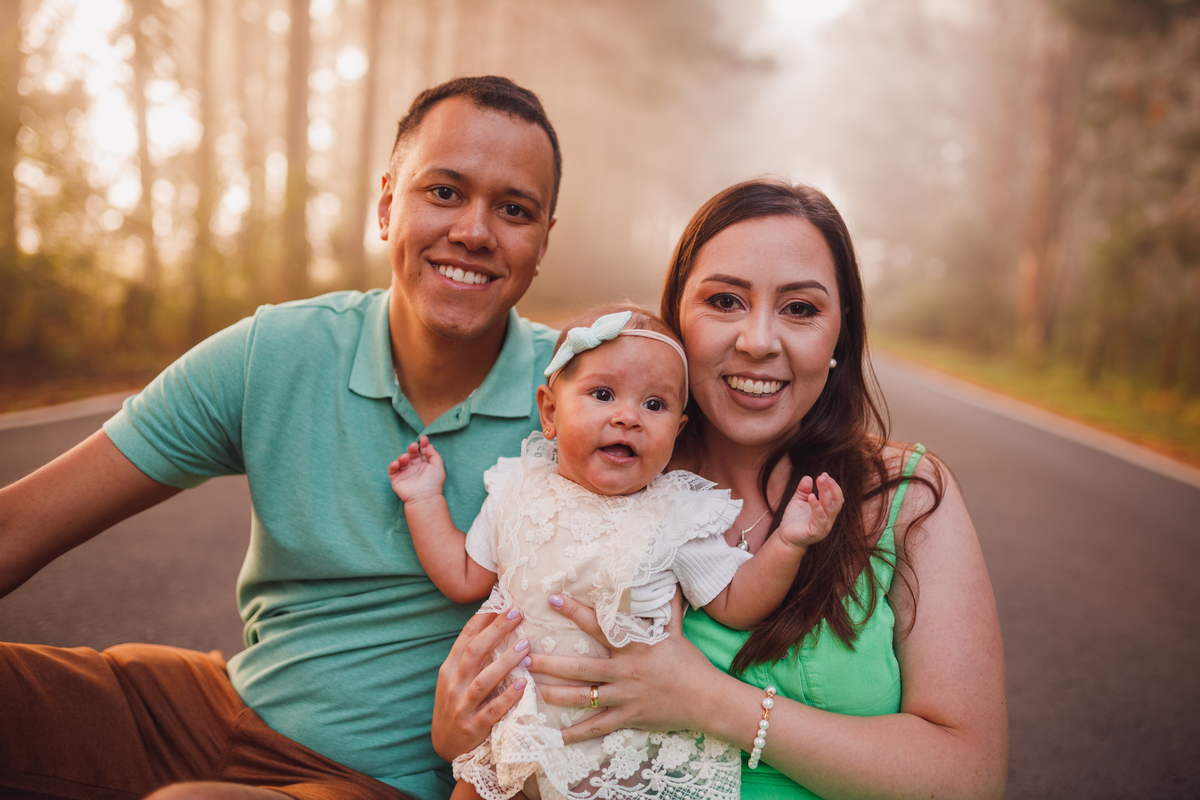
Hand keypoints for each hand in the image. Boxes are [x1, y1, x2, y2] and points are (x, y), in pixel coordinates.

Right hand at [388, 435, 445, 502]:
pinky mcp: (397, 479)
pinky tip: (397, 463)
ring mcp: (405, 473)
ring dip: (403, 456)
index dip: (423, 444)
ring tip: (406, 457)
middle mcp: (415, 468)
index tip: (424, 438)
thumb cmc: (433, 483)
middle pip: (412, 454)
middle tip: (414, 446)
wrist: (424, 497)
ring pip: (402, 460)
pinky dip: (393, 465)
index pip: (423, 452)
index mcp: (425, 465)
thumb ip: (434, 455)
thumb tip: (429, 446)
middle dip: (412, 448)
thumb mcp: (438, 467)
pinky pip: (392, 470)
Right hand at [431, 607, 530, 759]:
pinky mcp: (473, 727)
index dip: (483, 618)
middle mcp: (453, 684)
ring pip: (484, 680)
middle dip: (496, 631)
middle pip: (475, 652)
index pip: (465, 638)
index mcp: (449, 669)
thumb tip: (496, 624)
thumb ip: (472, 656)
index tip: (502, 599)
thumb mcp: (456, 678)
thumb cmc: (457, 704)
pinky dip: (507, 697)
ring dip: (505, 661)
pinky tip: (523, 685)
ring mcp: (462, 706)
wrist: (445, 746)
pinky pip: (492, 710)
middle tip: (518, 613)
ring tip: (526, 645)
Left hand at [528, 590, 720, 744]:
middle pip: (580, 667)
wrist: (707, 699)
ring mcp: (625, 697)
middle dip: (549, 663)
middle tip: (523, 657)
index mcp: (634, 646)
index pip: (599, 624)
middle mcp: (625, 671)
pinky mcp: (629, 718)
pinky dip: (577, 733)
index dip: (575, 611)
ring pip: (582, 697)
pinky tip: (556, 735)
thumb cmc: (690, 662)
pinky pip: (598, 727)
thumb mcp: (676, 630)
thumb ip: (665, 605)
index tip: (551, 599)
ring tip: (530, 689)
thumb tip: (668, 576)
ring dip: (554, 694)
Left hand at [776, 472, 842, 549]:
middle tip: (823, 476)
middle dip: (831, 487)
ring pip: (829, 507)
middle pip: (836, 501)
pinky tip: (811, 496)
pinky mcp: (817, 532)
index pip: (837, 497)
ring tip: (820, 480)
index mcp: (827, 511)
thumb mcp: (798, 500)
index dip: (832, 485)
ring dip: (825, 492)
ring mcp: (825, 526)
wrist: (785, 536)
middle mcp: (829, 518)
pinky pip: (820, 518)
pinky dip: (816, 506)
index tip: (824, 474)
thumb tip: (808, 477)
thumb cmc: (794, 519)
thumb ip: (803, 490)